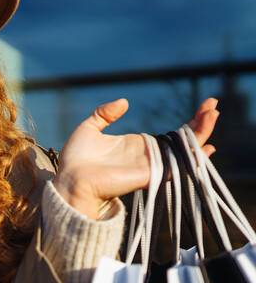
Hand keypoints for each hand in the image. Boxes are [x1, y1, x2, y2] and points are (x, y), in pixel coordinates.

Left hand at [53, 97, 218, 218]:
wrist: (69, 179)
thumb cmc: (75, 159)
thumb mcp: (89, 128)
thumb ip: (105, 114)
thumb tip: (124, 102)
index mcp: (137, 145)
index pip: (171, 133)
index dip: (189, 121)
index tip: (205, 104)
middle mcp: (148, 156)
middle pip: (183, 140)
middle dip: (201, 123)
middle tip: (213, 105)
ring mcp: (151, 165)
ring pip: (185, 150)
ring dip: (201, 133)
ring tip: (213, 113)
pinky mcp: (149, 174)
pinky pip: (177, 166)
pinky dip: (193, 157)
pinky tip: (206, 145)